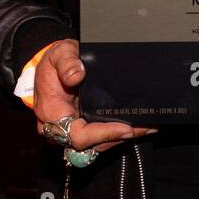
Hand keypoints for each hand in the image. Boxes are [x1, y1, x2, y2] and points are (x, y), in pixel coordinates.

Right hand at [34, 39, 157, 153]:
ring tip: (148, 126)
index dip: (103, 135)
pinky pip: (100, 136)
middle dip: (120, 137)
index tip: (125, 128)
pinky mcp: (82, 127)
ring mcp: (71, 130)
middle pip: (92, 143)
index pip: (78, 135)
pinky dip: (118, 132)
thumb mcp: (58, 54)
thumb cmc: (53, 63)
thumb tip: (76, 75)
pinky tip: (138, 125)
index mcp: (51, 113)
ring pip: (98, 143)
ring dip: (123, 137)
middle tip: (146, 127)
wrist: (50, 67)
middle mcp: (60, 127)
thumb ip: (66, 63)